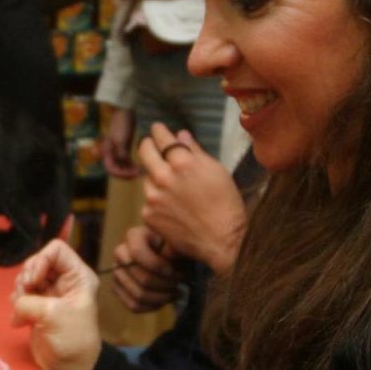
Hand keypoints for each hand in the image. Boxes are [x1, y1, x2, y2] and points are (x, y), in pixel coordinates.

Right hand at [11, 240, 102, 369]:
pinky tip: (20, 320)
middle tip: (26, 295)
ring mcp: (49, 293)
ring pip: (26, 278)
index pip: (56, 249)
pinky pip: (20, 294)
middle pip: (37, 261)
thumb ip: (29, 300)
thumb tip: (16, 304)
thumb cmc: (71, 339)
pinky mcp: (37, 307)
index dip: (41, 260)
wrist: (70, 369)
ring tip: (23, 309)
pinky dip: (16, 304)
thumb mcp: (53, 314)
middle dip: (26, 277)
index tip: (34, 280)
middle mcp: (64, 280)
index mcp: (78, 276)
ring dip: (19, 291)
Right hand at [102, 109, 141, 178]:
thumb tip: (124, 165)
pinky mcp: (123, 148)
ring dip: (129, 171)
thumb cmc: (121, 125)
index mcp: (106, 152)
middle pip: (116, 170)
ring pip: (121, 167)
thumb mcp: (121, 139)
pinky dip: (131, 165)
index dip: (121, 174)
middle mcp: (110, 154)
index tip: (133, 174)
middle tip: (138, 175)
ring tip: (140, 171)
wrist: (124, 112)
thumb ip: (121, 153)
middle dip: (126, 174)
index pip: (111, 169)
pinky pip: (126, 161)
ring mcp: (116, 152)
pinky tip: (139, 166)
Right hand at [110, 225, 179, 313]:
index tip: (177, 271)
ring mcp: (117, 272)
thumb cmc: (175, 247)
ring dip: (161, 298)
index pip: (137, 253)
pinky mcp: (118, 289)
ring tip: (175, 292)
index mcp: (133, 236)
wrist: (170, 255)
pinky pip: (133, 305)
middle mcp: (120, 253)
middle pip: (141, 279)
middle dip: (166, 285)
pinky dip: (152, 306)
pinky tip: (164, 300)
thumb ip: (174, 247)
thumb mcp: (178, 241)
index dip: (158, 265)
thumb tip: (167, 256)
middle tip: (180, 283)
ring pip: (138, 295)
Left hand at [136, 125, 245, 275]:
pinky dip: (157, 200)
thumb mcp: (216, 171)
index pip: (162, 138)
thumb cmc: (225, 204)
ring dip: (156, 178)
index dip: (159, 131)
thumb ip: (195, 151)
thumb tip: (181, 135)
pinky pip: (148, 200)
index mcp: (183, 162)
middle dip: (148, 145)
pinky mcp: (148, 215)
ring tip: (174, 188)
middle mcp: (164, 177)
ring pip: (147, 178)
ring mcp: (153, 197)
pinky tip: (173, 207)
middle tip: (150, 144)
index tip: (157, 129)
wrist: (222, 240)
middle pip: (144, 151)